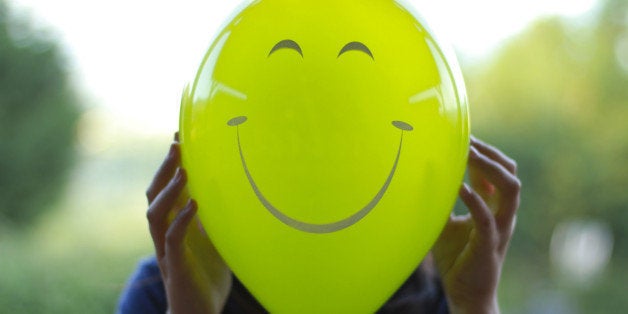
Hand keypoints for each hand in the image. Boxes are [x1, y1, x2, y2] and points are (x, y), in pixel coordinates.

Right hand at [145, 133, 231, 313]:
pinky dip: (181, 220)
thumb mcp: (214, 240)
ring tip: (184, 170)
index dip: (171, 163)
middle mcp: (166, 233)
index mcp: (176, 224)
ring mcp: (167, 250)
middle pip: (155, 194)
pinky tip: (195, 206)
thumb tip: (227, 191)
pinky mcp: (176, 266)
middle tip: (177, 143)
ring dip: (169, 191)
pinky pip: (172, 240)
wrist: (199, 313)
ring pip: (156, 214)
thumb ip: (213, 218)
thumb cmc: (207, 277)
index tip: (180, 136)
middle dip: (165, 168)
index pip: (169, 188)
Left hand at [432, 136, 520, 313]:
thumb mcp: (443, 222)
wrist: (466, 294)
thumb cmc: (455, 257)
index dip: (482, 150)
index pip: (496, 170)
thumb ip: (440, 200)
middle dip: (489, 152)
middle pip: (510, 171)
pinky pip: (487, 218)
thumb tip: (422, 174)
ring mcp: (500, 228)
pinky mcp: (489, 244)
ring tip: (467, 153)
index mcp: (492, 207)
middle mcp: (501, 213)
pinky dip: (474, 199)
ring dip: (489, 167)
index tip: (460, 135)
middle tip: (465, 138)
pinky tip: (457, 187)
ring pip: (511, 188)